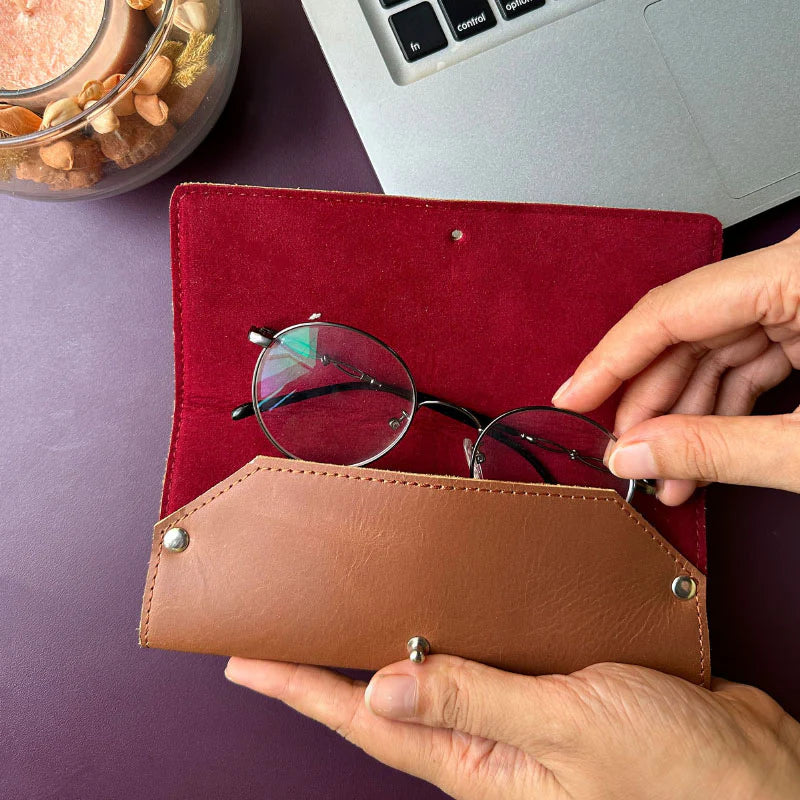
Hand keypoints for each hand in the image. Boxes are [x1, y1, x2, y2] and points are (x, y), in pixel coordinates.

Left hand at [225, 655, 799, 798]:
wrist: (750, 774)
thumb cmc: (672, 772)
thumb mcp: (568, 727)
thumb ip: (475, 699)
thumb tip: (383, 682)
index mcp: (475, 762)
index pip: (364, 720)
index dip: (300, 690)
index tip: (249, 663)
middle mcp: (485, 743)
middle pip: (389, 696)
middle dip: (331, 667)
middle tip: (286, 631)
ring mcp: (513, 721)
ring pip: (435, 672)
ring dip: (391, 643)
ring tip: (346, 613)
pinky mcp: (546, 695)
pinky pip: (483, 660)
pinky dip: (455, 633)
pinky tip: (444, 610)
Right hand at [552, 230, 799, 503]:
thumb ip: (719, 449)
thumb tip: (637, 454)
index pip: (671, 310)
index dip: (610, 360)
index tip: (573, 396)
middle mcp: (796, 273)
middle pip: (687, 330)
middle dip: (649, 401)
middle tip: (623, 449)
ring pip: (712, 348)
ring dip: (684, 414)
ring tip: (665, 471)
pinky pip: (746, 358)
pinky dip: (721, 407)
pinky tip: (699, 453)